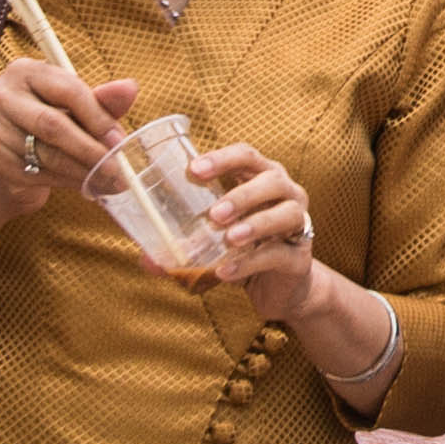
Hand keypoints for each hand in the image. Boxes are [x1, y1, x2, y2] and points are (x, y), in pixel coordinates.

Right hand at [0, 56, 131, 200]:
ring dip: (85, 171)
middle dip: (91, 148)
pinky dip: (71, 182)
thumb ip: (101, 100)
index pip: (67, 90)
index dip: (97, 116)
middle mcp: (1, 96)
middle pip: (53, 124)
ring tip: (111, 181)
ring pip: (49, 154)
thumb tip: (130, 88)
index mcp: (24, 71)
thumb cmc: (48, 126)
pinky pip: (42, 175)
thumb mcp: (76, 109)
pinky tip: (89, 186)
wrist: (9, 166)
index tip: (120, 139)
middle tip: (118, 168)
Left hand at [186, 138, 324, 320]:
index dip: (222, 158)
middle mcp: (287, 194)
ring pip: (284, 214)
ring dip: (254, 224)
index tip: (193, 170)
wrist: (279, 287)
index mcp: (262, 177)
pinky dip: (250, 262)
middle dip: (242, 194)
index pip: (246, 155)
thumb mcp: (215, 238)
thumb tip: (145, 259)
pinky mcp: (299, 257)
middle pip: (271, 180)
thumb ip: (183, 243)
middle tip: (213, 213)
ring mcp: (298, 224)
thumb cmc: (245, 249)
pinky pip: (277, 254)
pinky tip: (226, 270)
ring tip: (228, 238)